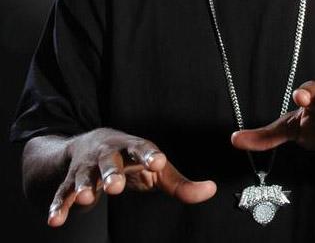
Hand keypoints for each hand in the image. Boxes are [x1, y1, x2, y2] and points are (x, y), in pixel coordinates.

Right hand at [48, 128, 215, 226]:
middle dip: (112, 173)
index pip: (143, 148)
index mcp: (132, 147)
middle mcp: (108, 153)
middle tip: (115, 185)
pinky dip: (58, 206)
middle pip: (109, 161)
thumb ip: (180, 182)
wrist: (90, 144)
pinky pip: (62, 193)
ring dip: (83, 186)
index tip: (158, 162)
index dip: (150, 155)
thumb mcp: (155, 167)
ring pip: (84, 176)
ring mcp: (88, 167)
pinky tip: (55, 220)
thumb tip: (210, 190)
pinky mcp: (70, 181)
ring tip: (85, 198)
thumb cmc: (131, 158)